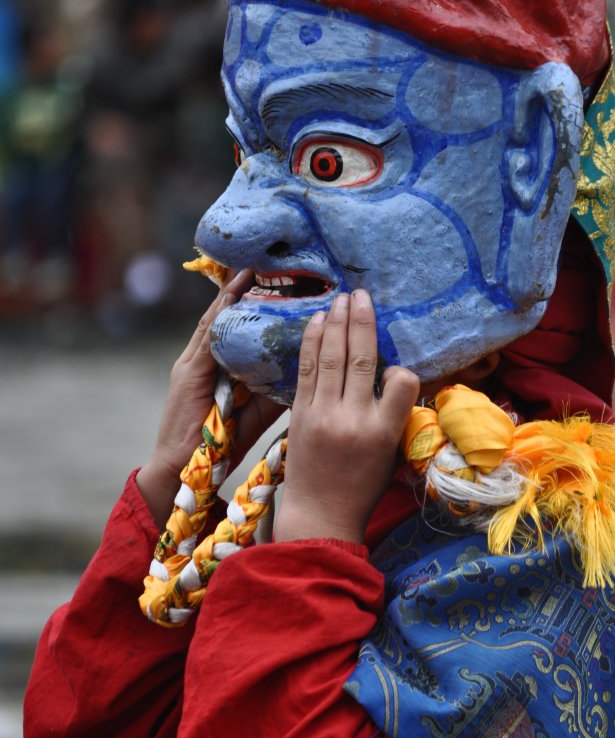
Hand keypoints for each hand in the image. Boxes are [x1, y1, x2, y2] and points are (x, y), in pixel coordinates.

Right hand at [137, 269, 282, 526]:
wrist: (184, 474)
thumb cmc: (220, 445)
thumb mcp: (256, 412)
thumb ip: (275, 390)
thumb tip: (307, 369)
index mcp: (219, 367)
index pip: (240, 327)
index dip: (258, 302)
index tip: (284, 281)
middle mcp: (203, 358)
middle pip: (228, 315)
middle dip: (248, 289)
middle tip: (273, 263)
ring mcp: (192, 362)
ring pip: (218, 318)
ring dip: (236, 291)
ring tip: (256, 265)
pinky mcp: (188, 372)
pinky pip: (208, 334)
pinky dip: (222, 311)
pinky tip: (236, 291)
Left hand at [274, 290, 419, 543]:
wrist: (319, 515)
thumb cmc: (360, 488)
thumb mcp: (389, 455)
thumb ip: (392, 416)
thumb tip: (392, 377)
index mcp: (384, 432)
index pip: (404, 383)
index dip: (402, 368)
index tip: (396, 367)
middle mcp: (354, 419)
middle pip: (362, 359)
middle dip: (362, 321)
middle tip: (361, 294)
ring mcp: (323, 414)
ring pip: (333, 358)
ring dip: (337, 323)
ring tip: (341, 299)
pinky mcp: (299, 414)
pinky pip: (307, 370)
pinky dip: (312, 342)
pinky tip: (318, 322)